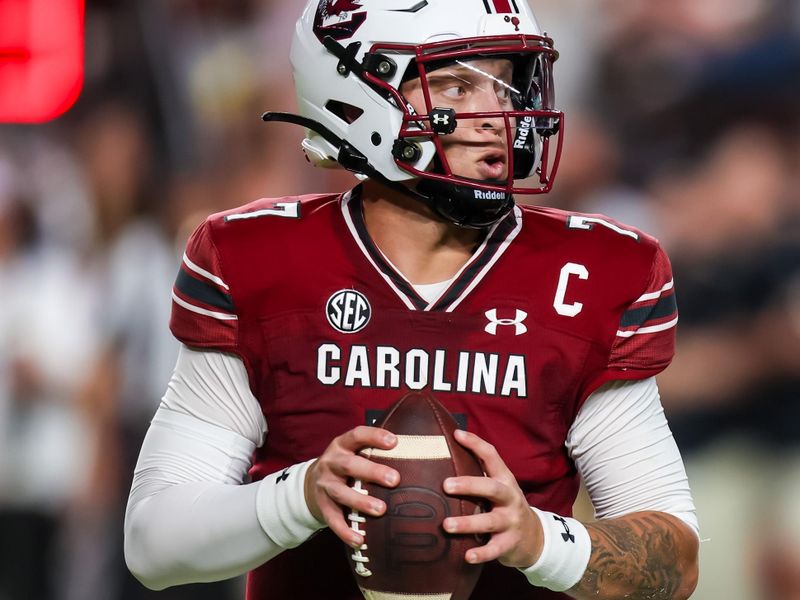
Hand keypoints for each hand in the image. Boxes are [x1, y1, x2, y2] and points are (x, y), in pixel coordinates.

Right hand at [304, 426, 399, 547]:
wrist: (311, 484)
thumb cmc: (346, 466)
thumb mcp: (354, 451)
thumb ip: (375, 450)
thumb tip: (416, 447)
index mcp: (342, 445)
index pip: (357, 435)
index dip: (374, 436)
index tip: (395, 442)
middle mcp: (331, 463)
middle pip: (349, 465)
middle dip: (372, 472)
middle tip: (395, 479)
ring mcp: (325, 485)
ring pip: (341, 493)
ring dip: (361, 501)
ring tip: (381, 510)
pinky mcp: (322, 506)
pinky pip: (333, 520)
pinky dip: (345, 531)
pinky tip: (360, 540)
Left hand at [442, 428, 543, 567]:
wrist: (535, 538)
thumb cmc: (505, 506)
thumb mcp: (498, 486)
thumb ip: (479, 472)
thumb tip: (447, 449)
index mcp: (504, 479)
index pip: (492, 456)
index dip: (475, 444)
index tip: (456, 434)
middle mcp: (509, 498)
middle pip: (491, 488)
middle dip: (469, 486)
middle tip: (446, 485)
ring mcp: (511, 521)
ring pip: (489, 521)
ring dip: (467, 523)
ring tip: (446, 525)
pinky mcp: (509, 544)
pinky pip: (494, 550)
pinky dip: (481, 553)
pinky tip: (466, 556)